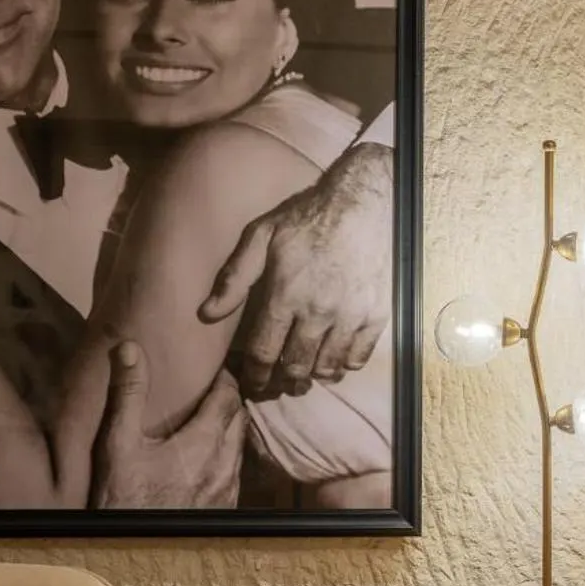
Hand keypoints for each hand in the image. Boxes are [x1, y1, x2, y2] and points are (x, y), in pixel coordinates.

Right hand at [90, 342, 245, 508]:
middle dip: (228, 400)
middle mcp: (225, 465)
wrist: (133, 552)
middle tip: (210, 390)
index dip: (223, 378)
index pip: (229, 396)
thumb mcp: (118, 444)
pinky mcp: (224, 509)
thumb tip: (130, 347)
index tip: (210, 369)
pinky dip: (227, 455)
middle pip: (239, 418)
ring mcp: (228, 490)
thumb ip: (128, 394)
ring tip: (208, 420)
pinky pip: (236, 472)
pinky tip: (207, 458)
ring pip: (240, 446)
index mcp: (205, 443)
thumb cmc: (123, 498)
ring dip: (229, 428)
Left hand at [199, 142, 391, 398]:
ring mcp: (351, 315)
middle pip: (296, 367)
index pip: (264, 353)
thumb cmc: (308, 217)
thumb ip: (235, 277)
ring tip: (304, 374)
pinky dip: (345, 365)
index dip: (255, 376)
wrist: (364, 202)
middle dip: (282, 382)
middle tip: (277, 383)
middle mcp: (318, 311)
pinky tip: (335, 359)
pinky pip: (359, 357)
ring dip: (312, 376)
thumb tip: (207, 313)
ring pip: (328, 367)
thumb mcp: (262, 236)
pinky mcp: (377, 314)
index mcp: (285, 294)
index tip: (252, 382)